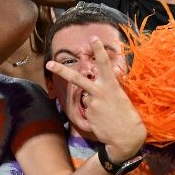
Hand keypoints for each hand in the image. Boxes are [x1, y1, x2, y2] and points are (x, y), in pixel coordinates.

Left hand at [45, 37, 145, 161]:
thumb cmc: (126, 115)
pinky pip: (87, 108)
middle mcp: (99, 92)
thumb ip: (109, 87)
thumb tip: (99, 83)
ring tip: (106, 112)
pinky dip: (93, 112)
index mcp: (111, 85)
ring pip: (85, 96)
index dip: (98, 50)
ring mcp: (91, 103)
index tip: (92, 38)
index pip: (104, 64)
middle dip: (61, 70)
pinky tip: (102, 119)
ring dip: (93, 101)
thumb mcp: (120, 96)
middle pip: (77, 78)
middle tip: (48, 63)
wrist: (126, 137)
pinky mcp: (88, 113)